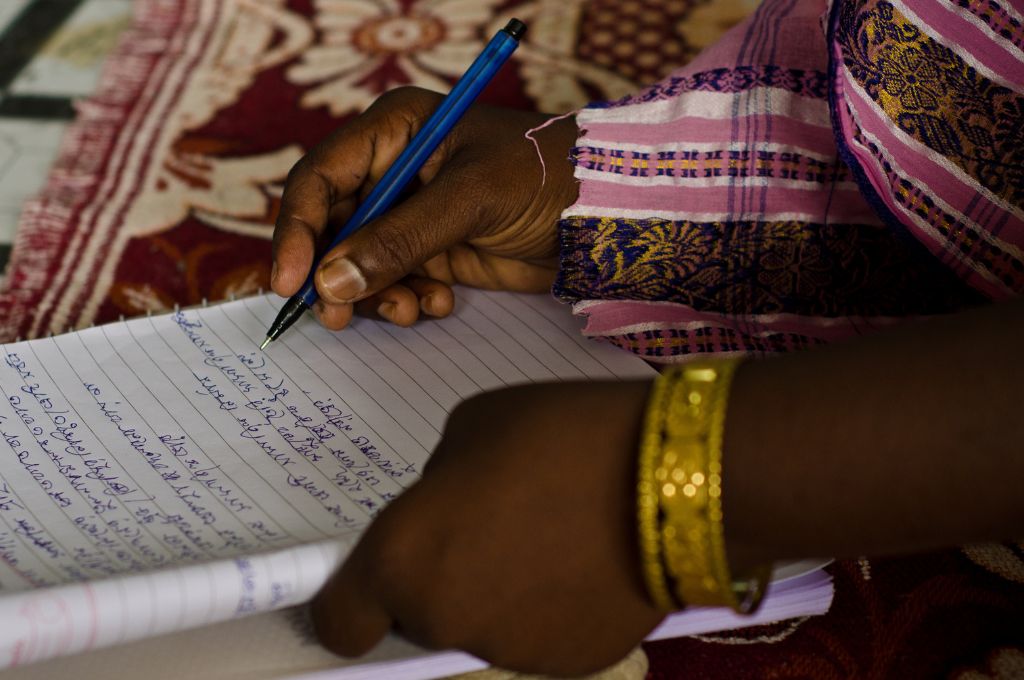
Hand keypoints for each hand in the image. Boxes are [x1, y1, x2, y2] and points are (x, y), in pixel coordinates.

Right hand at [271, 87, 578, 328]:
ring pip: (361, 263)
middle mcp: (394, 171)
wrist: (604, 213)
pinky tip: (439, 303)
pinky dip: (407, 300)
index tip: (294, 281)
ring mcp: (413, 214)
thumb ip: (401, 238)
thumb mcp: (471, 198)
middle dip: (335, 274)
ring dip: (375, 295)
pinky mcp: (435, 251)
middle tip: (337, 317)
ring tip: (410, 310)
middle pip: (333, 228)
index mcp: (393, 131)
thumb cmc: (545, 176)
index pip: (321, 179)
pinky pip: (396, 282)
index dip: (299, 230)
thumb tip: (331, 282)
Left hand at [310, 381, 663, 675]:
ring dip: (496, 589)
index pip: (340, 620)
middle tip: (489, 522)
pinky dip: (548, 606)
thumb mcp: (470, 429)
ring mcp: (508, 650)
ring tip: (552, 533)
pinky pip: (536, 633)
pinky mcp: (569, 663)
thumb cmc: (558, 435)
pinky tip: (585, 559)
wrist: (673, 477)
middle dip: (439, 575)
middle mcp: (444, 620)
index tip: (363, 584)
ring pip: (480, 622)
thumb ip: (439, 484)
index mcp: (403, 560)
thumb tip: (447, 510)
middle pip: (418, 613)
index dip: (345, 603)